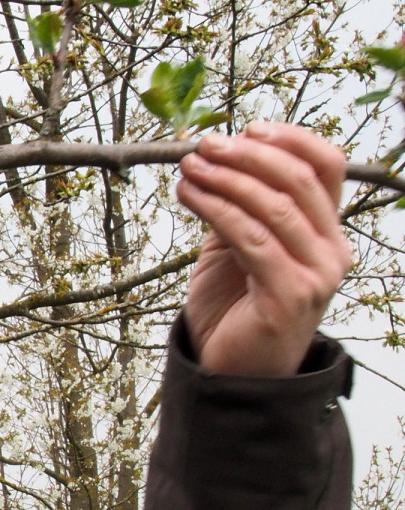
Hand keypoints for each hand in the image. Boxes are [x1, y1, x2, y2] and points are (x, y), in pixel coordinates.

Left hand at [176, 121, 351, 375]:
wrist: (231, 371)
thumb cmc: (233, 308)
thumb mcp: (237, 247)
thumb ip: (239, 207)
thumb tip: (215, 157)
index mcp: (326, 232)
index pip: (327, 166)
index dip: (290, 138)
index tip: (247, 127)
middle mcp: (331, 250)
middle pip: (298, 180)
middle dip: (247, 155)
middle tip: (204, 145)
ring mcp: (316, 275)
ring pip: (274, 206)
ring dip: (225, 179)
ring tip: (189, 168)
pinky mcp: (289, 296)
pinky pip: (251, 239)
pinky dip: (217, 209)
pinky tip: (189, 196)